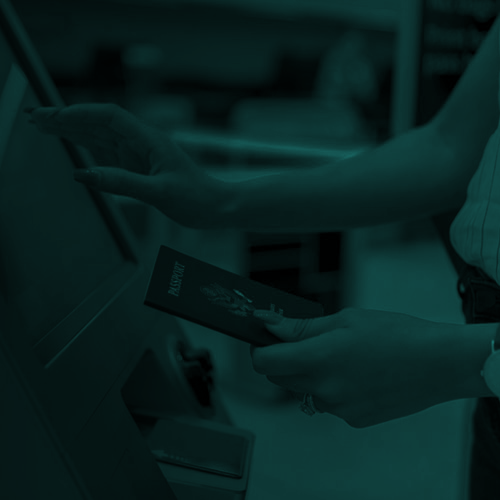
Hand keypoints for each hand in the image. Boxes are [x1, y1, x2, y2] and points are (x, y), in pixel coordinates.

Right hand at [27, 103, 225, 228]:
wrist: (217, 207)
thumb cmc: (197, 198)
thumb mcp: (160, 193)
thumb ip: (122, 182)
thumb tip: (82, 174)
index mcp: (150, 140)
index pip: (109, 117)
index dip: (80, 113)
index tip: (54, 117)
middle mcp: (143, 143)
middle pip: (99, 123)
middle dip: (67, 118)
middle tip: (35, 118)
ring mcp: (140, 154)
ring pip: (101, 136)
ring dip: (73, 130)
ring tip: (44, 125)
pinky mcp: (140, 167)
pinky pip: (108, 152)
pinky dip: (87, 146)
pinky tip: (73, 142)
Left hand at [251, 308, 464, 427]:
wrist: (439, 363)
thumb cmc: (394, 333)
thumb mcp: (345, 320)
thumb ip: (302, 327)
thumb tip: (268, 324)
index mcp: (319, 360)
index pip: (265, 362)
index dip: (259, 348)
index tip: (264, 337)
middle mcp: (324, 389)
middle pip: (279, 377)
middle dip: (281, 358)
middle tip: (300, 340)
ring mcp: (339, 409)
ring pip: (303, 390)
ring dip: (306, 374)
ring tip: (336, 356)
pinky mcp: (353, 419)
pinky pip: (327, 402)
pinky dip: (330, 387)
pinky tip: (355, 373)